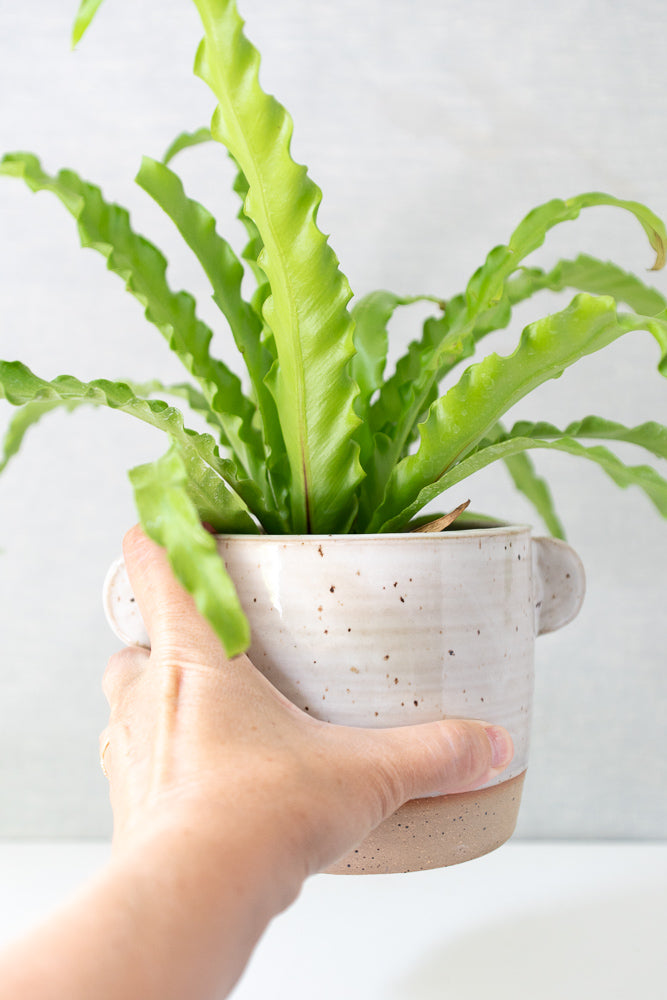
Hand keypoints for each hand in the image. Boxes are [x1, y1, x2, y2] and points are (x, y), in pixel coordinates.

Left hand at [101, 526, 513, 886]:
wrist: (195, 897)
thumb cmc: (255, 817)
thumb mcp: (364, 774)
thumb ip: (433, 752)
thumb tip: (487, 744)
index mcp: (194, 655)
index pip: (156, 564)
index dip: (160, 533)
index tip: (172, 519)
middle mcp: (149, 693)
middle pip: (140, 637)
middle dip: (173, 636)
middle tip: (222, 646)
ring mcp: (129, 749)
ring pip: (130, 701)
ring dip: (165, 701)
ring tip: (220, 717)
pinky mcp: (127, 805)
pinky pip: (137, 766)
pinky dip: (166, 764)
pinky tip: (211, 785)